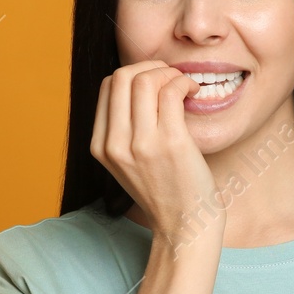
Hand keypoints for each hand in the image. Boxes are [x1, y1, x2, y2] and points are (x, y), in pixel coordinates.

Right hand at [90, 60, 219, 245]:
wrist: (185, 226)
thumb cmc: (165, 191)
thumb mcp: (128, 162)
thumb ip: (124, 129)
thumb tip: (140, 84)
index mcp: (100, 146)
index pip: (107, 86)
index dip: (134, 74)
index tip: (156, 83)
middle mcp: (115, 144)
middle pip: (122, 76)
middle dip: (150, 66)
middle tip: (171, 78)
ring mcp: (141, 144)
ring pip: (145, 79)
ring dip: (169, 73)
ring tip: (184, 87)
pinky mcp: (170, 143)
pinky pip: (171, 91)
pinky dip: (184, 83)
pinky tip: (193, 93)